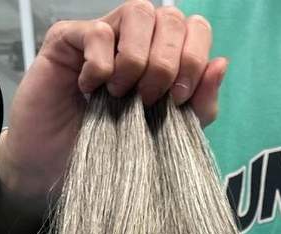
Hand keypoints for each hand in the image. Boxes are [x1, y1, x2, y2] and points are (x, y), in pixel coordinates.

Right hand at [0, 2, 226, 233]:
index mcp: (164, 56)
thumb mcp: (170, 134)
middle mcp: (136, 39)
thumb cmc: (114, 153)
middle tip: (151, 100)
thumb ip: (199, 104)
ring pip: (138, 11)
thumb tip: (222, 63)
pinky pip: (96, 31)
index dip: (194, 58)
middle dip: (169, 63)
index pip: (195, 28)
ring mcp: (103, 35)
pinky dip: (101, 66)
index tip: (179, 99)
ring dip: (138, 58)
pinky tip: (91, 92)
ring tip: (123, 94)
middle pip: (171, 17)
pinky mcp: (67, 39)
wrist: (59, 171)